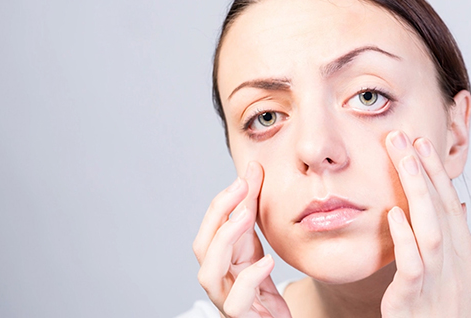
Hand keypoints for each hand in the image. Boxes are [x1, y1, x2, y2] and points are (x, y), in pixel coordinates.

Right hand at [193, 161, 291, 317]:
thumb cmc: (261, 285)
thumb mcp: (257, 243)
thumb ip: (252, 209)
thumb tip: (253, 168)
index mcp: (220, 258)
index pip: (210, 227)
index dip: (223, 202)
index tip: (243, 177)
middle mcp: (218, 278)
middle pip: (202, 246)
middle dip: (218, 214)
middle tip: (241, 189)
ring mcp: (226, 299)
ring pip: (209, 273)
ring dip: (224, 240)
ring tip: (246, 216)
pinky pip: (236, 301)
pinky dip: (248, 279)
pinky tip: (267, 262)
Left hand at [381, 131, 470, 316]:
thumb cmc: (445, 308)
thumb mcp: (455, 272)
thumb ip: (451, 238)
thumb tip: (456, 203)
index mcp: (462, 253)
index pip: (448, 204)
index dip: (435, 172)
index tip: (419, 142)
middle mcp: (454, 264)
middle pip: (440, 209)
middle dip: (424, 171)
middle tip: (403, 137)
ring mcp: (437, 282)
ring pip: (431, 231)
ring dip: (418, 193)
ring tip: (404, 160)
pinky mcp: (414, 301)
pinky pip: (412, 267)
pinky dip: (405, 239)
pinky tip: (393, 214)